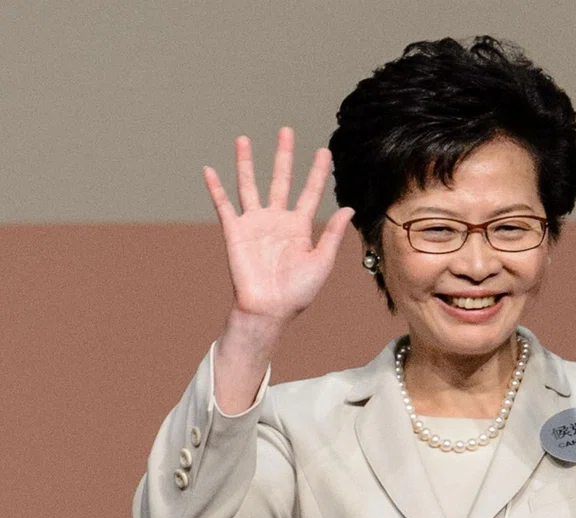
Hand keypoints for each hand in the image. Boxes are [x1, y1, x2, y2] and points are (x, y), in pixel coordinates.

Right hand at [204, 127, 353, 327]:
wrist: (269, 310)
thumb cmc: (297, 292)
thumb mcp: (322, 261)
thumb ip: (334, 234)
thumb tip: (349, 208)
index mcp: (300, 227)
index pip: (310, 192)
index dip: (317, 172)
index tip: (324, 151)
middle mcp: (277, 220)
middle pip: (280, 180)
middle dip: (283, 156)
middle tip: (285, 131)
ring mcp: (255, 224)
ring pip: (249, 185)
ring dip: (246, 163)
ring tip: (243, 140)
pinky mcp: (235, 232)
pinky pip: (224, 205)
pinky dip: (215, 188)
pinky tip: (209, 170)